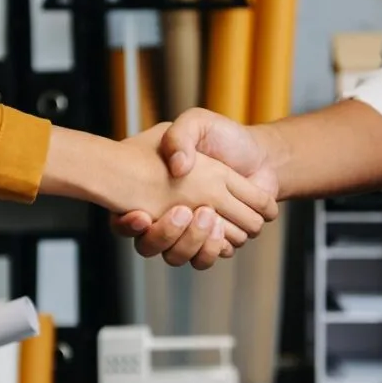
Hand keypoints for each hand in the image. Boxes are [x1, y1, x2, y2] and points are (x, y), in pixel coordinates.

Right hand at [71, 122, 276, 248]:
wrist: (259, 156)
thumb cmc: (222, 138)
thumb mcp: (197, 123)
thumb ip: (181, 136)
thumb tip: (178, 168)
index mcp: (150, 190)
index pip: (123, 218)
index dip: (127, 223)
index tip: (142, 215)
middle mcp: (164, 217)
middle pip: (150, 245)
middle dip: (167, 233)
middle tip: (184, 210)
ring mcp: (188, 234)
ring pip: (177, 256)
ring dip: (193, 239)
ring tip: (210, 216)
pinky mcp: (212, 243)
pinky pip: (205, 258)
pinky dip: (214, 246)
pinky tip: (222, 227)